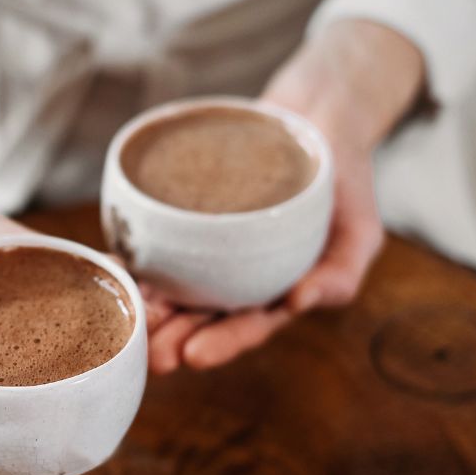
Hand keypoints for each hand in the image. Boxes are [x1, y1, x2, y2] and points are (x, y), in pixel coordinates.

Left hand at [147, 19, 424, 373]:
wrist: (315, 118)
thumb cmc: (344, 181)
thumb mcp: (360, 230)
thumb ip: (340, 273)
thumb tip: (301, 303)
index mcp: (275, 293)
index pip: (248, 326)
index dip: (222, 343)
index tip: (194, 356)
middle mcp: (236, 279)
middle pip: (201, 316)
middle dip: (173, 338)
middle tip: (151, 355)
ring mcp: (208, 249)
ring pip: (172, 285)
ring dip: (148, 306)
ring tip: (126, 320)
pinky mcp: (184, 218)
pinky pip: (157, 242)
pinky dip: (135, 257)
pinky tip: (115, 265)